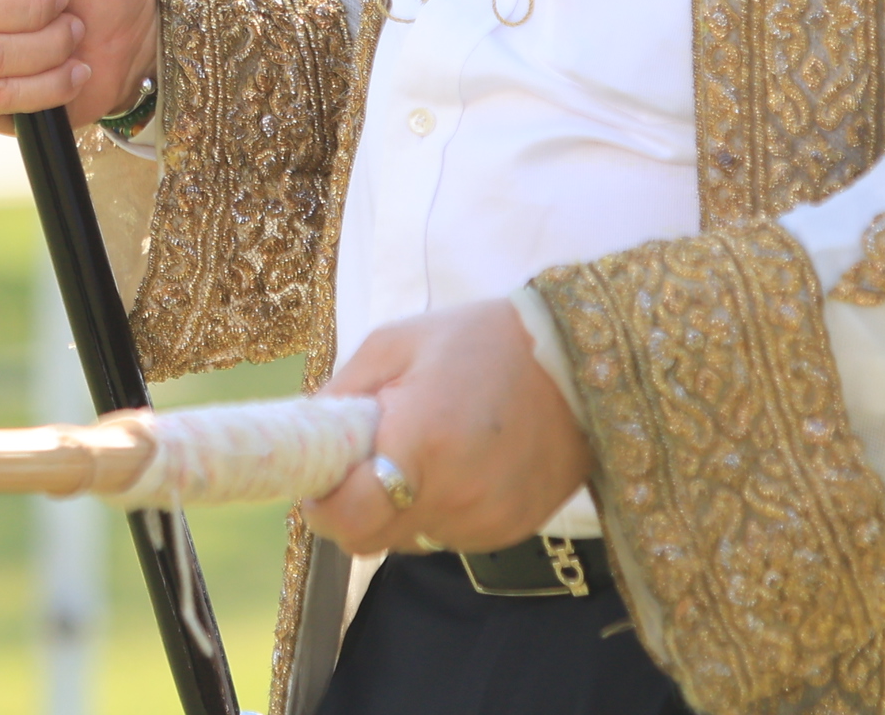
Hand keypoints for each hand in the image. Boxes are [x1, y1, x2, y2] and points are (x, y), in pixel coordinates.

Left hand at [301, 300, 592, 557]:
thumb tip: (306, 431)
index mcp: (418, 444)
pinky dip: (439, 511)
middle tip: (362, 465)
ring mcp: (484, 522)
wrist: (578, 363)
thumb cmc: (480, 342)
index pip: (347, 519)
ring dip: (398, 510)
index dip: (322, 506)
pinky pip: (449, 538)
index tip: (318, 482)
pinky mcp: (509, 533)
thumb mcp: (398, 343)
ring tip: (422, 456)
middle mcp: (451, 496)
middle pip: (370, 539)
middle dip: (353, 509)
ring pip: (408, 541)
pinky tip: (459, 467)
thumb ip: (343, 391)